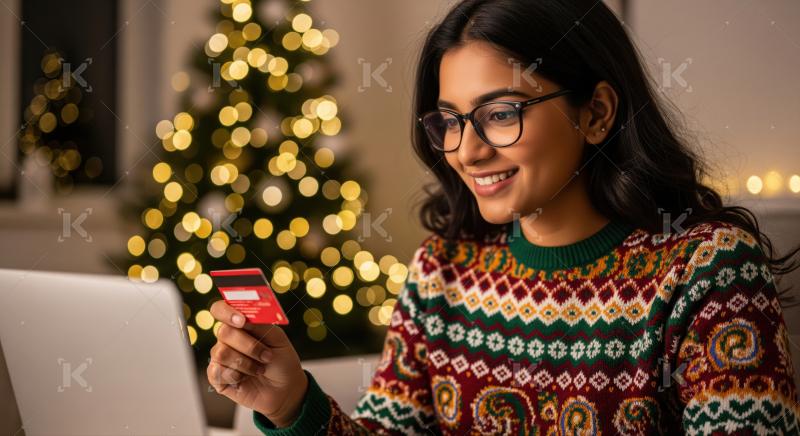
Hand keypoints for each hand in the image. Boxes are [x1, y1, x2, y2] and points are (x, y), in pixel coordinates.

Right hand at [207, 300, 307, 427]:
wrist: (285, 388)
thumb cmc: (281, 360)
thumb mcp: (277, 338)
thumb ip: (259, 325)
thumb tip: (243, 317)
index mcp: (239, 324)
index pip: (220, 309)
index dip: (227, 312)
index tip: (242, 321)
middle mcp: (227, 339)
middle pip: (224, 332)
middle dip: (249, 346)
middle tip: (267, 356)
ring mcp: (220, 358)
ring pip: (221, 353)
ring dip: (246, 363)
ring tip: (260, 369)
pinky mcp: (217, 377)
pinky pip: (217, 372)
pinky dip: (236, 376)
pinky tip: (245, 379)